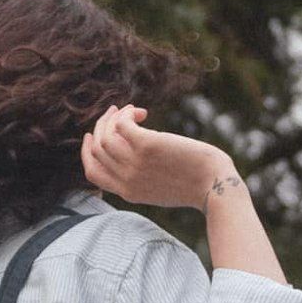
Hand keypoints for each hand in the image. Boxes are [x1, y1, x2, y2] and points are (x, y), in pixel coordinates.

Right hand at [81, 104, 242, 210]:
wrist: (215, 185)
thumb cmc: (194, 184)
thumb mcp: (159, 187)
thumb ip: (140, 176)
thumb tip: (130, 148)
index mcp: (127, 193)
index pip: (91, 173)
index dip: (87, 151)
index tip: (91, 135)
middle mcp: (126, 180)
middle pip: (97, 149)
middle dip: (101, 126)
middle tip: (115, 112)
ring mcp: (135, 163)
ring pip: (106, 135)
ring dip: (114, 116)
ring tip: (131, 110)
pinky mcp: (147, 146)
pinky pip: (122, 124)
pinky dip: (126, 114)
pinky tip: (140, 112)